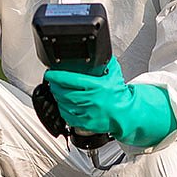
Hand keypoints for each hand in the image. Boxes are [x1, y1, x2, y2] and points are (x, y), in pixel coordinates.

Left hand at [44, 58, 176, 147]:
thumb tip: (98, 52)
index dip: (57, 76)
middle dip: (55, 87)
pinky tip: (63, 105)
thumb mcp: (113, 74)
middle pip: (64, 93)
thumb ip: (104, 62)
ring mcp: (88, 113)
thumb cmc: (119, 94)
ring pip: (64, 105)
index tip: (50, 74)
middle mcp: (91, 100)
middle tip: (53, 83)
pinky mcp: (86, 124)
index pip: (71, 80)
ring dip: (58, 98)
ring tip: (57, 92)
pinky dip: (63, 110)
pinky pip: (68, 117)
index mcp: (97, 87)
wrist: (126, 113)